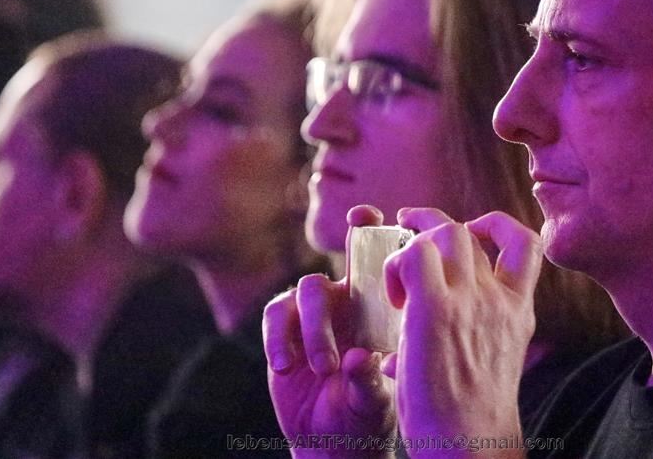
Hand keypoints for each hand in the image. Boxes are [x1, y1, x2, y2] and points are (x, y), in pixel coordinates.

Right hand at [263, 205, 396, 457]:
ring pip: (307, 291)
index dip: (372, 230)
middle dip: (330, 293)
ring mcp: (311, 314)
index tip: (367, 216)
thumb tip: (357, 357)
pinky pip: (276, 314)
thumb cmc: (367, 413)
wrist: (333, 441)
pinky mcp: (282, 329)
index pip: (376, 260)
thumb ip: (369, 379)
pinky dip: (277, 339)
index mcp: (375, 306)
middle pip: (332, 272)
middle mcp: (344, 301)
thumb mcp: (376, 400)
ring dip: (312, 330)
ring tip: (322, 369)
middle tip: (333, 345)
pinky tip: (286, 366)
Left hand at [384, 208, 541, 458]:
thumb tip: (415, 335)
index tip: (474, 230)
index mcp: (517, 312)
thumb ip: (471, 333)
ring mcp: (469, 301)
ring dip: (415, 240)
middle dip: (435, 224)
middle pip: (468, 232)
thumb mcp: (491, 364)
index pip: (526, 244)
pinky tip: (390, 294)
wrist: (471, 447)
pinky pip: (413, 255)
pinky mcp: (434, 309)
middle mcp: (498, 299)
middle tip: (408, 228)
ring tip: (395, 264)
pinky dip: (395, 263)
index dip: (497, 225)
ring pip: (444, 233)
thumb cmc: (470, 420)